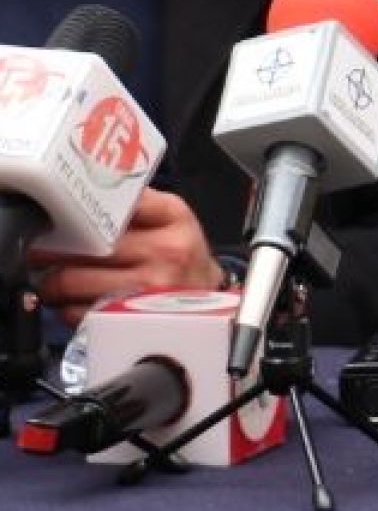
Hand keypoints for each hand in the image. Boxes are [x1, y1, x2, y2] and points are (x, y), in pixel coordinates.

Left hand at [28, 187, 224, 324]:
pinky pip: (77, 313)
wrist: (205, 292)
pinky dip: (65, 308)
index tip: (54, 215)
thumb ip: (134, 202)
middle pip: (84, 246)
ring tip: (54, 278)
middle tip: (40, 250)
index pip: (115, 204)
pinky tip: (74, 301)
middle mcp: (164, 251)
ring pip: (72, 282)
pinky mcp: (132, 319)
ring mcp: (148, 288)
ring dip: (52, 282)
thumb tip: (81, 191)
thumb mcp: (170, 215)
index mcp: (172, 216)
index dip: (77, 211)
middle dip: (51, 251)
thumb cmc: (180, 250)